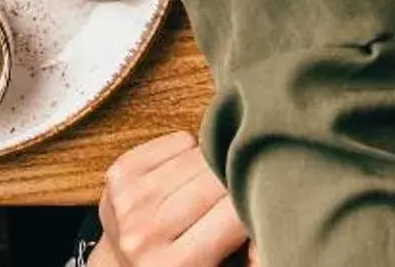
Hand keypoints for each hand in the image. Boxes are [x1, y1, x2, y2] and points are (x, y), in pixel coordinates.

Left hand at [86, 133, 250, 266]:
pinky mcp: (119, 173)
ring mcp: (128, 201)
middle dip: (233, 183)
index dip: (254, 203)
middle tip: (234, 196)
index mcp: (176, 266)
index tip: (259, 206)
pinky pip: (179, 140)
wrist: (125, 265)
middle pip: (215, 180)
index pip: (234, 213)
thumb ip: (249, 251)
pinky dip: (189, 153)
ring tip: (207, 191)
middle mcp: (145, 234)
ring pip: (199, 155)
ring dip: (210, 167)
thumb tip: (275, 209)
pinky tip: (183, 178)